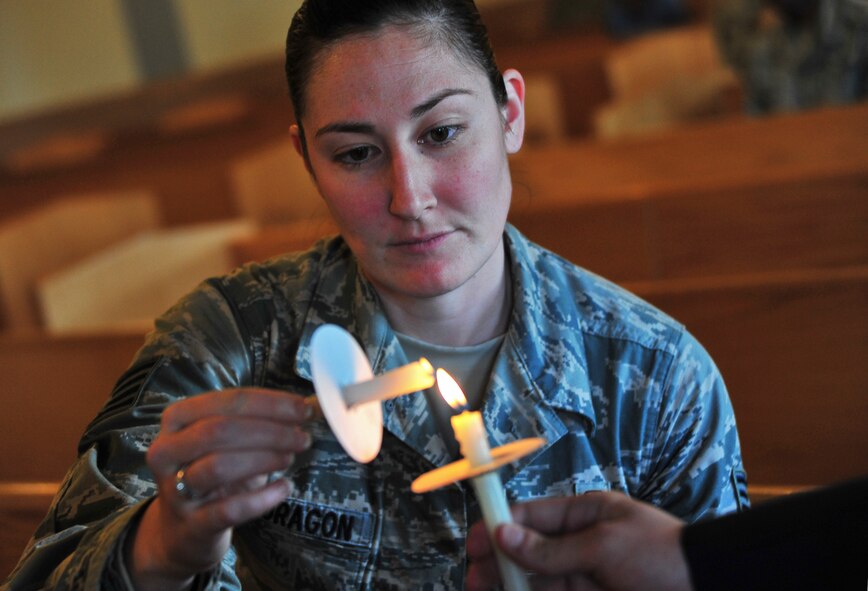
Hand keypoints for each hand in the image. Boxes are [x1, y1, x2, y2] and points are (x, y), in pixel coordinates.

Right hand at [127, 388, 312, 589]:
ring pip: (219, 466)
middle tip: (302, 437)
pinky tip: (284, 487)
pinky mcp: (191, 524)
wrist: (183, 529)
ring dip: (263, 459)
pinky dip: (262, 498)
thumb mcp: (230, 440)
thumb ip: (262, 420)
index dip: (270, 403)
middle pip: (220, 430)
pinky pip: (228, 509)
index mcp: (178, 418)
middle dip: (270, 431)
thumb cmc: (212, 470)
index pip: (228, 401)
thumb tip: (310, 406)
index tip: (303, 409)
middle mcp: (167, 450)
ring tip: (290, 457)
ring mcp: (174, 489)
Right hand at [466, 492, 691, 590]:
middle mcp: (582, 544)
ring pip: (538, 580)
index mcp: (586, 515)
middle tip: (473, 578)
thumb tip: (504, 535)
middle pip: (530, 552)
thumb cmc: (662, 557)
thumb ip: (552, 549)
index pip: (534, 516)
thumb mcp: (604, 546)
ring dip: (512, 585)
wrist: (709, 588)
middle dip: (500, 562)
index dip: (501, 525)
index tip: (474, 541)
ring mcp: (587, 575)